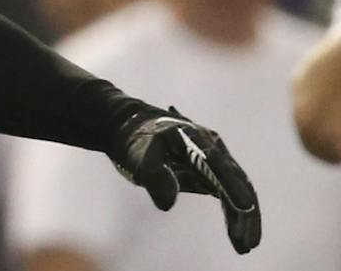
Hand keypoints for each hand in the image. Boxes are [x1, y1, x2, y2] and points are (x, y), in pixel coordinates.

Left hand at [111, 106, 261, 253]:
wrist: (133, 131)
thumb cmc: (137, 143)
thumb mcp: (139, 156)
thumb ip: (153, 176)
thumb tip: (167, 206)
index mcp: (195, 137)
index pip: (217, 163)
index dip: (232, 185)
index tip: (245, 206)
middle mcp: (212, 148)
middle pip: (237, 180)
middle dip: (244, 212)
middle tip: (246, 243)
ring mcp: (216, 161)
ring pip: (239, 191)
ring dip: (244, 219)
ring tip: (245, 247)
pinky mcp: (214, 175)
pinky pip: (230, 197)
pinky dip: (235, 217)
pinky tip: (238, 238)